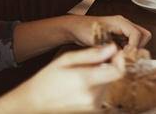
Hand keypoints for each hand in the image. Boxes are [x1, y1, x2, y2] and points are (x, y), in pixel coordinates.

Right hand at [0, 44, 123, 113]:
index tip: (115, 51)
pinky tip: (82, 83)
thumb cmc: (48, 78)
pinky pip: (102, 93)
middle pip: (113, 76)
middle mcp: (92, 97)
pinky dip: (97, 85)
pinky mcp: (93, 110)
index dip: (120, 59)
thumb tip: (112, 47)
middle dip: (108, 65)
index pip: (118, 71)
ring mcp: (93, 106)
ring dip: (102, 75)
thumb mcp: (67, 59)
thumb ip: (91, 54)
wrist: (35, 102)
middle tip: (91, 61)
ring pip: (108, 84)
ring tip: (83, 73)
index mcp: (85, 81)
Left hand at [70, 15, 151, 49]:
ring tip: (121, 56)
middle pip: (144, 35)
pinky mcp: (120, 36)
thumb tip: (122, 57)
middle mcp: (124, 24)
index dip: (134, 47)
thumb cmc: (83, 30)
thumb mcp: (97, 40)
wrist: (75, 28)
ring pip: (139, 39)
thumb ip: (111, 48)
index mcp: (120, 22)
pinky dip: (128, 50)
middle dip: (139, 47)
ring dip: (134, 49)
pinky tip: (117, 54)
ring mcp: (123, 30)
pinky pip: (131, 43)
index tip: (125, 56)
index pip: (137, 34)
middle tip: (127, 56)